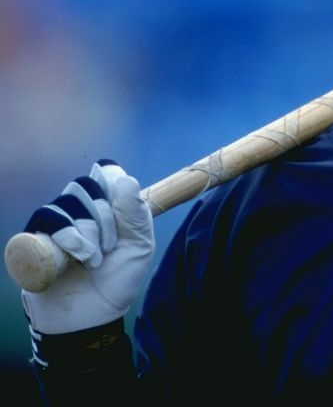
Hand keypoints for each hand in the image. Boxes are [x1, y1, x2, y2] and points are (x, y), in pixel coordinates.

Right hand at [21, 160, 154, 334]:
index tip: (122, 204)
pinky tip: (78, 255)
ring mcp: (59, 222)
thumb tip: (126, 179)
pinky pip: (47, 217)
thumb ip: (137, 214)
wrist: (92, 314)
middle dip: (104, 215)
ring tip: (95, 259)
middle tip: (111, 246)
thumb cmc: (118, 279)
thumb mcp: (140, 246)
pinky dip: (67, 234)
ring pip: (67, 201)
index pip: (106, 172)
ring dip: (87, 230)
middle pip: (87, 185)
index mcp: (109, 206)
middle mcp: (82, 209)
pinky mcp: (37, 237)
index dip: (112, 180)